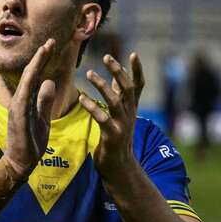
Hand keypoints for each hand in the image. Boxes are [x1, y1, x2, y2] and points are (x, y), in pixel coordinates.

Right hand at [4, 39, 55, 176]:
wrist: (21, 163)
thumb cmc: (31, 143)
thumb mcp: (43, 118)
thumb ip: (45, 101)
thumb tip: (50, 81)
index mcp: (27, 100)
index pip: (36, 75)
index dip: (43, 59)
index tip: (51, 44)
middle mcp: (20, 100)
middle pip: (31, 73)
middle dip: (41, 56)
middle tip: (51, 40)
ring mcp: (17, 107)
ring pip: (27, 81)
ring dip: (36, 64)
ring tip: (45, 49)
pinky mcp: (17, 116)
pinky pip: (24, 96)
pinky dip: (29, 83)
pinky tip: (35, 71)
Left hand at [79, 53, 145, 172]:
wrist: (119, 167)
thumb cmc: (116, 137)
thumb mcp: (121, 115)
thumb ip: (120, 96)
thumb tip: (119, 76)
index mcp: (131, 108)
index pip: (138, 85)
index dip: (137, 70)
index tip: (134, 53)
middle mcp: (129, 114)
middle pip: (128, 88)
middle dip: (119, 71)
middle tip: (107, 57)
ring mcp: (122, 125)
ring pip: (115, 101)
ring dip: (103, 85)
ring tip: (89, 73)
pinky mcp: (112, 135)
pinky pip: (102, 118)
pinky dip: (92, 107)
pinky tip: (82, 98)